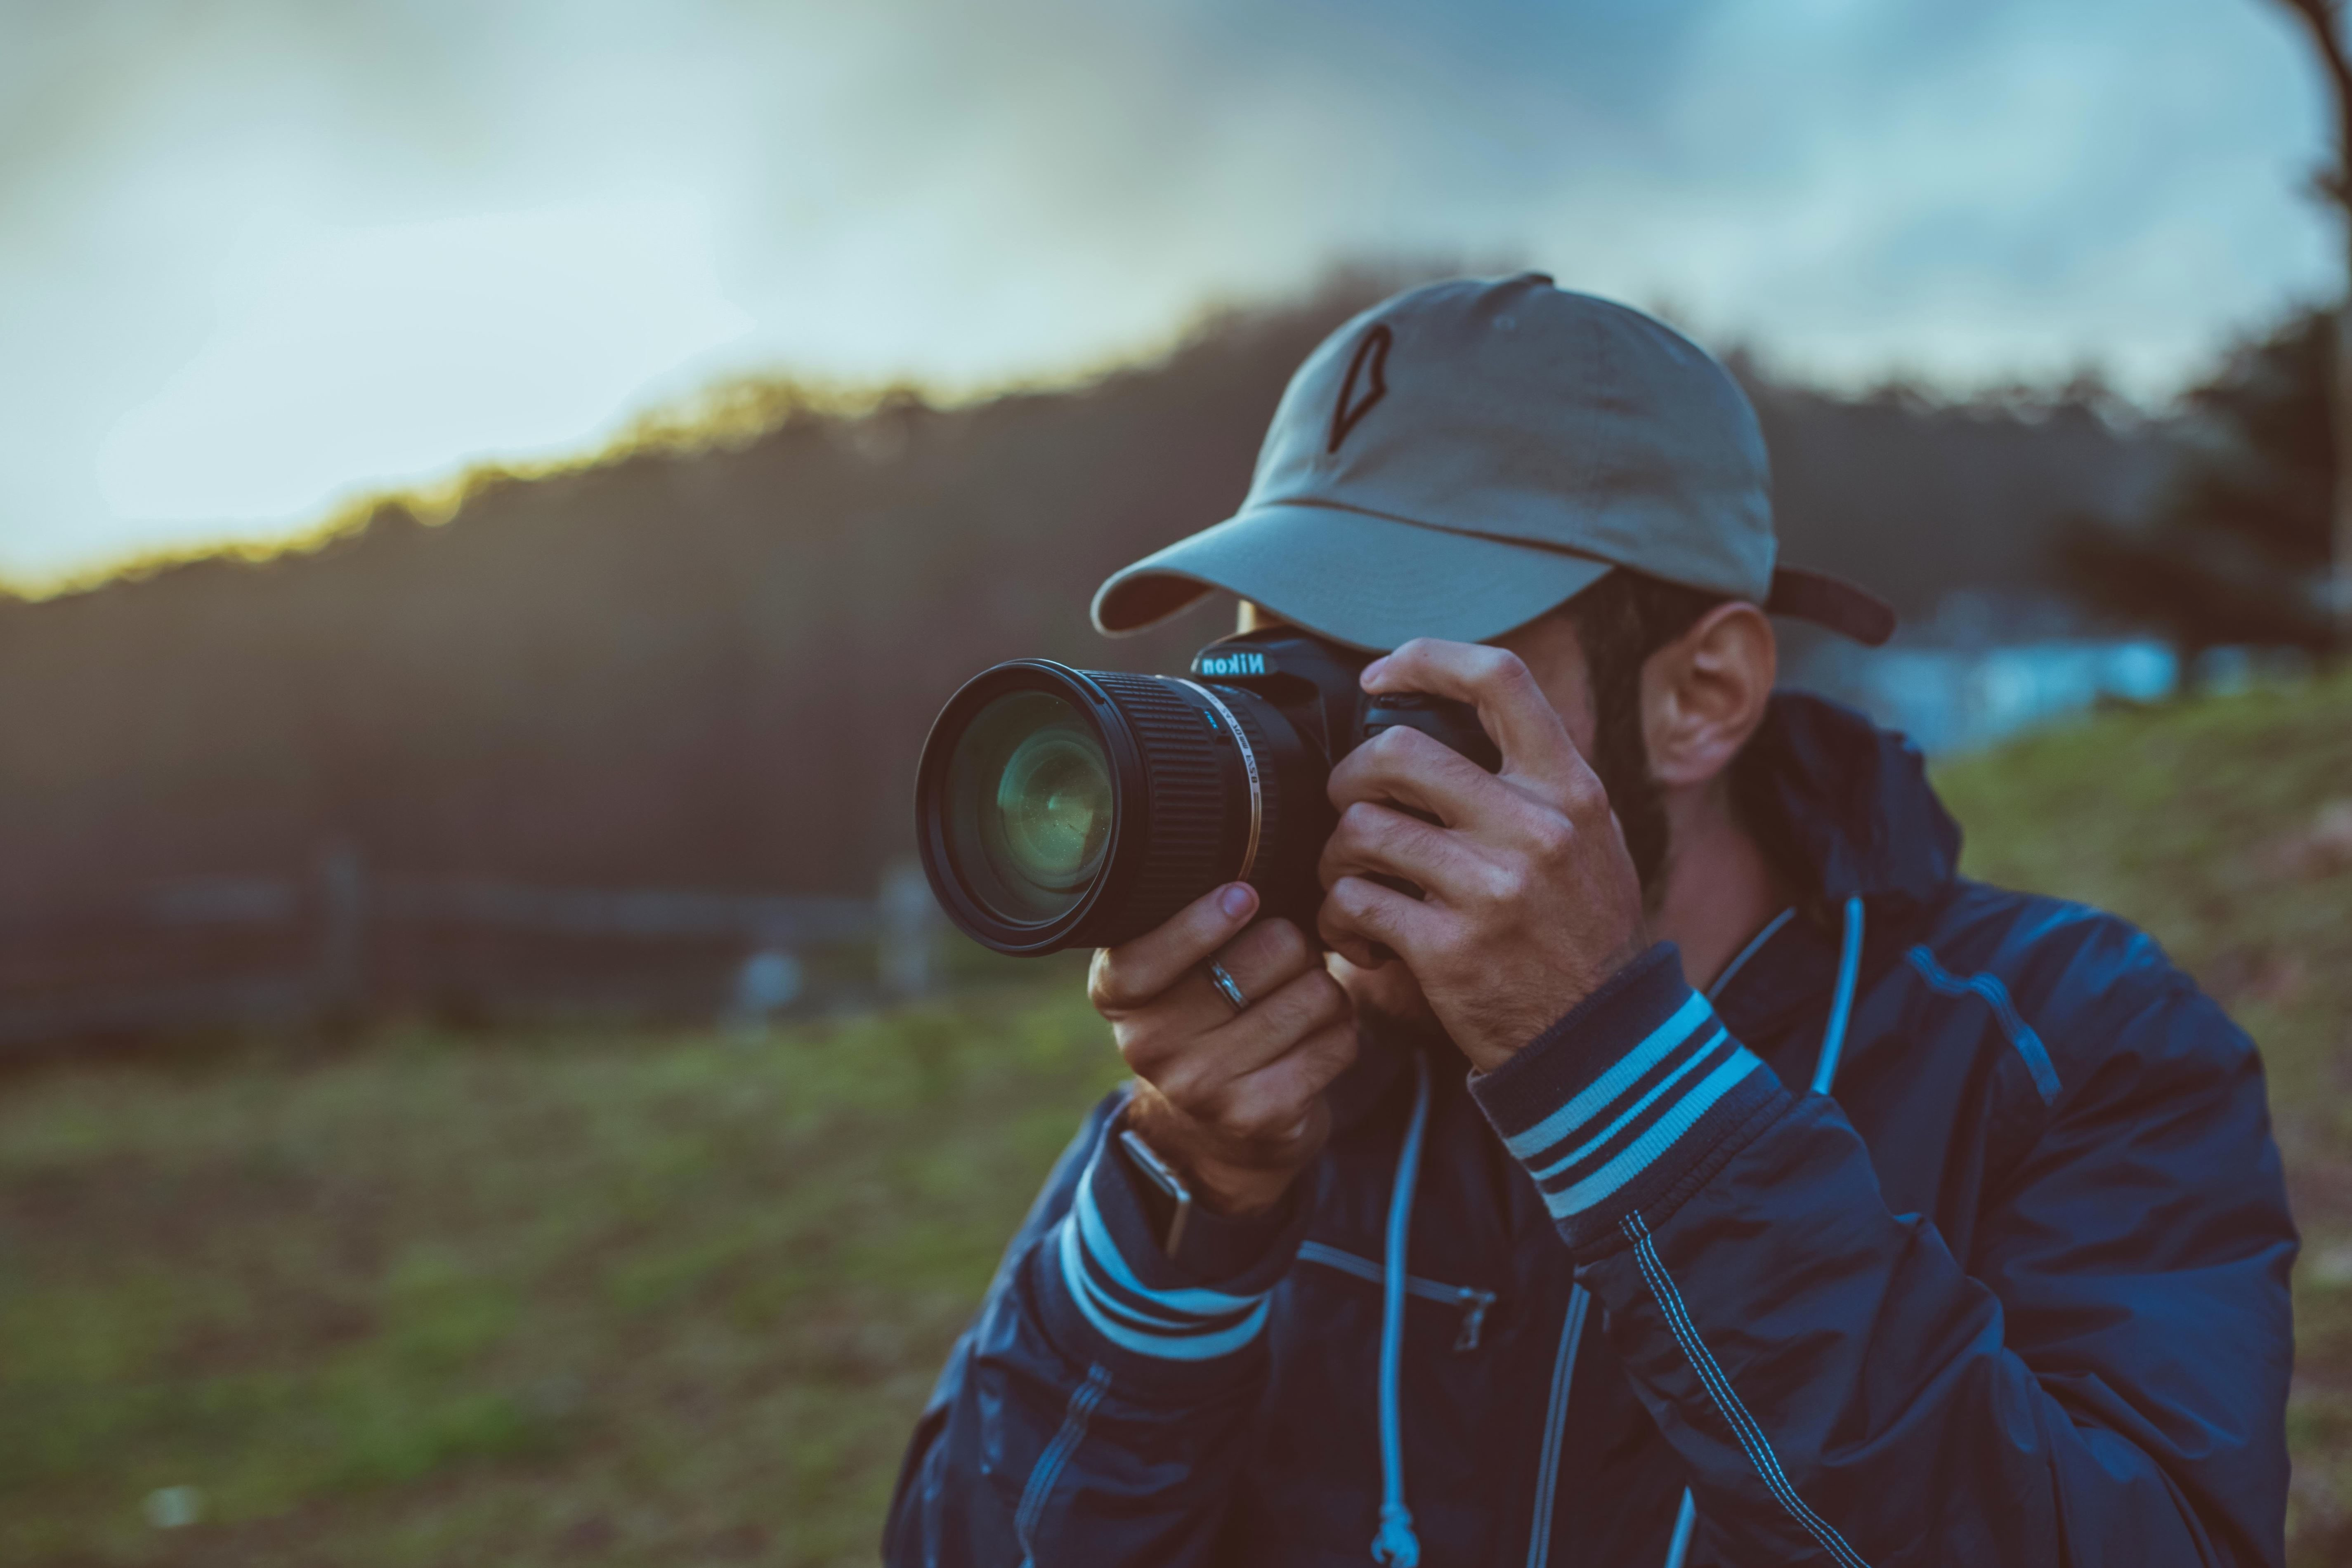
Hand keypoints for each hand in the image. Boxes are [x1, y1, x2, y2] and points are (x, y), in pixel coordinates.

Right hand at [1089, 883, 1357, 1214]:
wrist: (1211, 1139)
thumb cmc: (1203, 1022)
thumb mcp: (1170, 973)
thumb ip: (1188, 922)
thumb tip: (1251, 877)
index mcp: (1116, 993)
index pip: (1152, 950)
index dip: (1206, 918)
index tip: (1242, 897)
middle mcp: (1147, 1043)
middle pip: (1268, 950)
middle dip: (1294, 946)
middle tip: (1283, 964)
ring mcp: (1201, 1085)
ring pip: (1314, 992)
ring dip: (1324, 991)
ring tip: (1300, 1004)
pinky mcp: (1258, 1116)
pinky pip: (1338, 1040)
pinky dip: (1342, 1032)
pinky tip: (1315, 1041)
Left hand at [1316, 638, 1649, 1073]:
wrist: (1600, 1042)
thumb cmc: (1580, 933)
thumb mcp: (1588, 838)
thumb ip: (1530, 782)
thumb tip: (1445, 721)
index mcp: (1569, 788)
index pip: (1501, 679)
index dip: (1428, 658)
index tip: (1381, 675)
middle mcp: (1534, 829)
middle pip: (1397, 753)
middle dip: (1349, 778)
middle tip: (1350, 810)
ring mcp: (1490, 889)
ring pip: (1360, 830)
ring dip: (1336, 858)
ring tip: (1353, 883)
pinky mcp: (1448, 950)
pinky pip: (1352, 904)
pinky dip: (1339, 920)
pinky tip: (1363, 939)